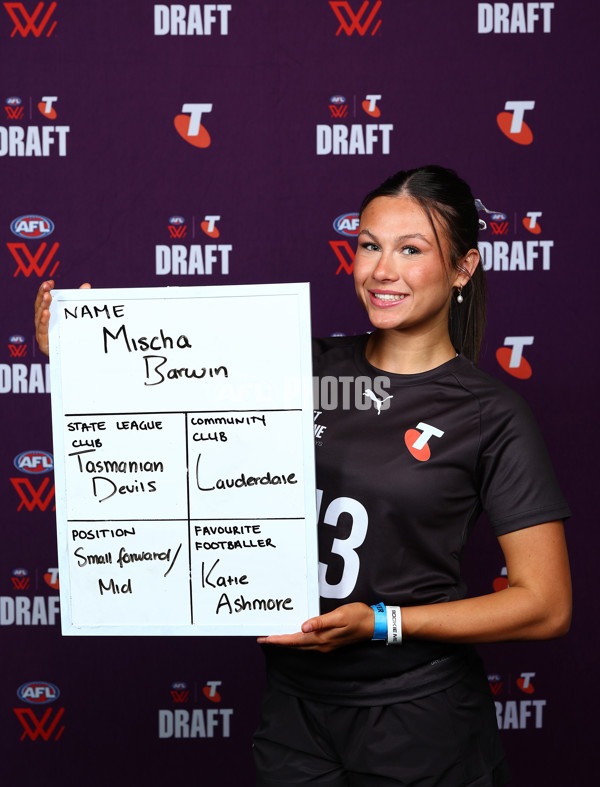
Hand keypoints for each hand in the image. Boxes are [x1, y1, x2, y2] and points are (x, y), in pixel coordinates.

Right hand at [34, 279, 90, 355]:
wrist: (74, 356)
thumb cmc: (71, 334)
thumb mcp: (76, 314)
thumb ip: (78, 300)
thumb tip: (86, 285)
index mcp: (47, 314)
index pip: (44, 299)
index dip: (44, 290)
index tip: (50, 282)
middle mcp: (42, 322)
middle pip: (40, 306)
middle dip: (42, 296)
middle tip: (46, 287)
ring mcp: (42, 332)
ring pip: (40, 317)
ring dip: (43, 306)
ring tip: (46, 296)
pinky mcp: (44, 342)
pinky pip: (43, 330)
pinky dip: (44, 321)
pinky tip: (46, 313)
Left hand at [257, 602, 373, 651]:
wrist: (374, 624)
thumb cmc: (358, 616)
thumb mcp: (340, 616)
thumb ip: (321, 622)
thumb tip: (303, 627)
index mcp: (322, 638)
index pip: (295, 640)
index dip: (279, 640)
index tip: (265, 639)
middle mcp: (322, 644)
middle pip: (295, 645)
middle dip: (279, 642)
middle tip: (263, 639)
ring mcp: (326, 644)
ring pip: (301, 645)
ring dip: (287, 642)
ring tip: (274, 638)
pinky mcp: (330, 642)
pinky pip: (308, 643)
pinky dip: (297, 641)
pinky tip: (295, 636)